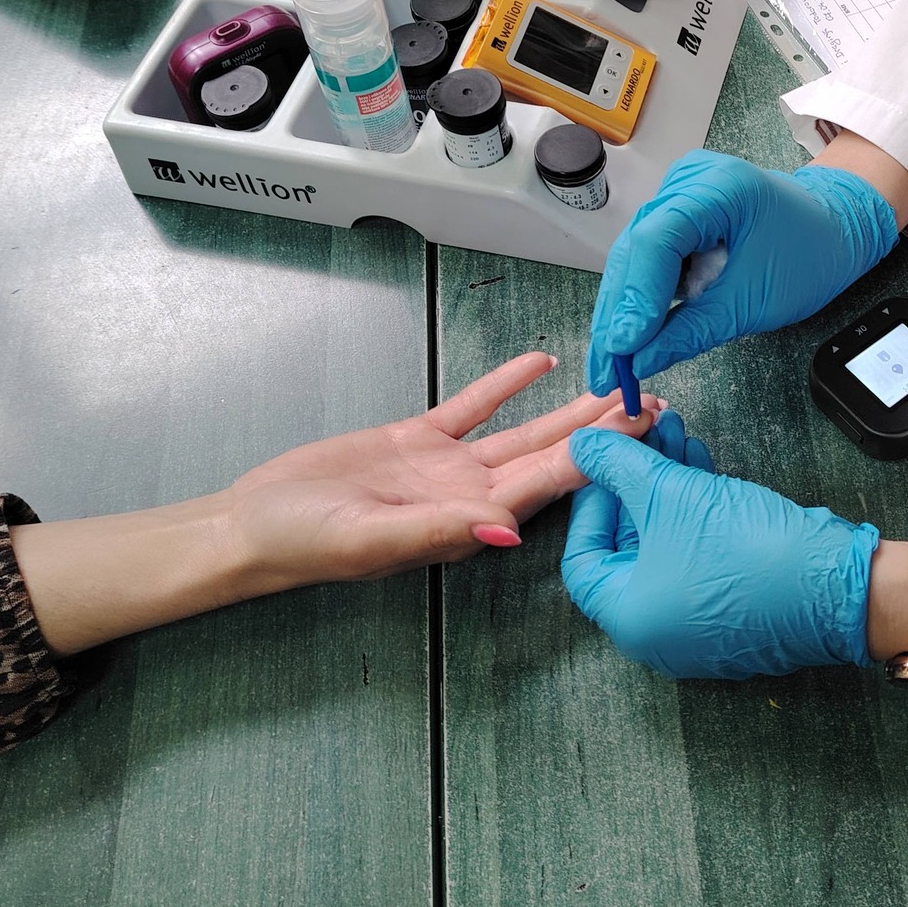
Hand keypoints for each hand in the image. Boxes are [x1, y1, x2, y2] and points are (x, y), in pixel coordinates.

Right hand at [219, 351, 660, 589]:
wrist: (252, 526)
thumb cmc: (303, 544)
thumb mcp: (369, 540)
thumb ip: (437, 533)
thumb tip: (506, 534)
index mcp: (467, 521)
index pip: (549, 485)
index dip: (600, 459)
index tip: (644, 435)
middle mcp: (468, 495)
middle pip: (552, 456)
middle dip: (604, 432)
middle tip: (654, 401)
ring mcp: (446, 468)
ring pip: (523, 431)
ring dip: (570, 409)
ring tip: (616, 385)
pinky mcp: (416, 441)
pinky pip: (473, 407)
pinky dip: (505, 384)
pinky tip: (540, 363)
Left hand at [561, 421, 879, 678]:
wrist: (839, 585)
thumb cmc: (749, 551)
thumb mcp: (673, 494)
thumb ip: (618, 465)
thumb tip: (581, 445)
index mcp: (630, 619)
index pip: (583, 557)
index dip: (590, 500)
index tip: (603, 459)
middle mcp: (657, 632)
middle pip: (627, 545)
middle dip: (636, 480)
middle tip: (644, 431)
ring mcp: (698, 623)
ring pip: (665, 541)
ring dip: (668, 483)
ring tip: (677, 430)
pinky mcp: (733, 607)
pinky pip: (696, 552)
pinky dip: (695, 508)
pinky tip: (702, 461)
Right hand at [586, 149, 898, 394]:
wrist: (834, 228)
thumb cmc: (809, 253)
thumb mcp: (755, 301)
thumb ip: (694, 329)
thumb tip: (643, 359)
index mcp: (716, 188)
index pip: (657, 240)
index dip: (635, 297)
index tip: (623, 346)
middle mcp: (687, 181)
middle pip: (635, 251)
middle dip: (618, 316)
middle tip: (606, 371)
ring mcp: (678, 194)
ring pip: (634, 258)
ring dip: (620, 313)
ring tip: (609, 365)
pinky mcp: (676, 214)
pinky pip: (648, 259)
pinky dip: (639, 300)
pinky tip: (626, 339)